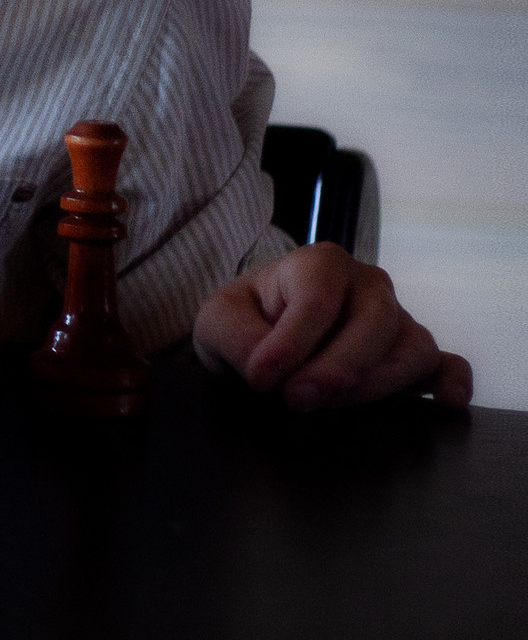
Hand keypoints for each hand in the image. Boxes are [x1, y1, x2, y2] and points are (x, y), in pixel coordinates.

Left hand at [193, 242, 470, 409]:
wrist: (258, 337)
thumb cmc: (243, 321)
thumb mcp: (217, 322)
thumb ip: (237, 338)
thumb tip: (269, 371)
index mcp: (319, 263)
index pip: (318, 301)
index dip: (291, 345)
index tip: (262, 381)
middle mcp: (368, 285)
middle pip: (374, 323)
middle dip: (337, 368)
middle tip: (298, 400)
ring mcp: (397, 320)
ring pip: (412, 349)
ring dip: (376, 384)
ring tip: (333, 406)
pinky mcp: (413, 356)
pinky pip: (448, 365)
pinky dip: (450, 383)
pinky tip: (444, 403)